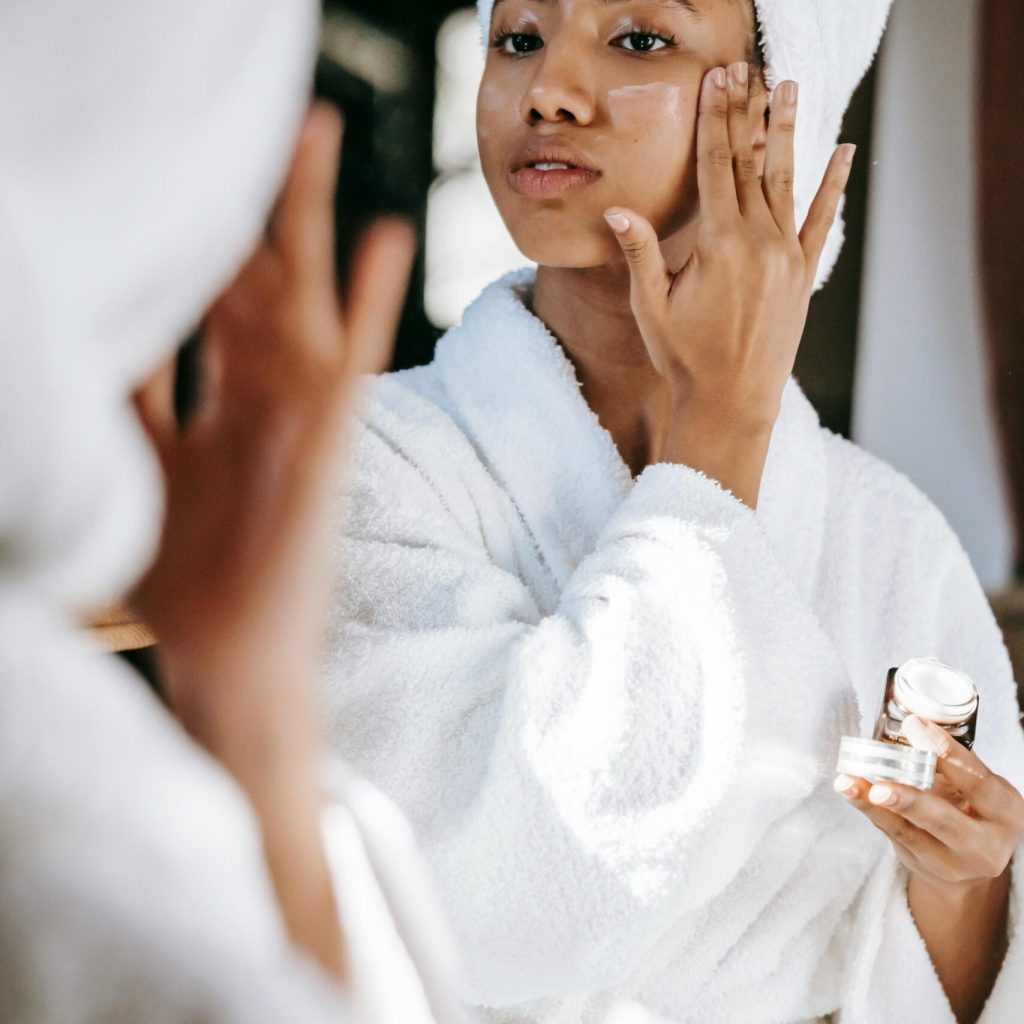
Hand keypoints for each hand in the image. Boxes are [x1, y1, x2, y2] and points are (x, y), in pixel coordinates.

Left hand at [131, 103, 414, 699]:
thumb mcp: (137, 472)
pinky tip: (388, 237)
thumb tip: (99, 326)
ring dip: (303, 215)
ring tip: (308, 129)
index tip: (182, 174)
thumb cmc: (185, 582)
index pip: (202, 299)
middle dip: (250, 201)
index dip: (192, 236)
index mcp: (215, 404)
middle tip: (261, 121)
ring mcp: (297, 418)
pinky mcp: (330, 446)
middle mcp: (257, 398)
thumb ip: (130, 399)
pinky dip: (373, 303)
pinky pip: (355, 363)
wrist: (228, 661)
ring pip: (298, 297)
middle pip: (251, 278)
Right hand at [603, 63, 854, 505]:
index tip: (717, 80)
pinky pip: (820, 219)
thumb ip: (640, 254)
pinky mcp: (803, 274)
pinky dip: (831, 185)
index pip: (717, 165)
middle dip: (746, 112)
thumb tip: (617, 211)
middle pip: (750, 162)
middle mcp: (759, 241)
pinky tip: (843, 152)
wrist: (732, 404)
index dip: (716, 118)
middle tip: (744, 69)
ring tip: (790, 88)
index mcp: (719, 244)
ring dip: (787, 131)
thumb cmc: (684, 359)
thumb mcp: (651, 308)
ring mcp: (787, 255)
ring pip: (786, 180)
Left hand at [834, 715, 1023, 889]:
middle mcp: (984, 845)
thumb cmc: (975, 806)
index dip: (946, 754)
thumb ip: (952, 762)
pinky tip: (850, 791)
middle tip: (880, 786)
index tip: (914, 726)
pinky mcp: (920, 864)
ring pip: (908, 832)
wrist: (972, 859)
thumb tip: (912, 726)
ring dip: (873, 806)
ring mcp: (950, 862)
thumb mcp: (980, 785)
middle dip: (909, 801)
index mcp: (1005, 814)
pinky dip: (869, 811)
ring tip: (847, 783)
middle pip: (944, 821)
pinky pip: (892, 835)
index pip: (977, 783)